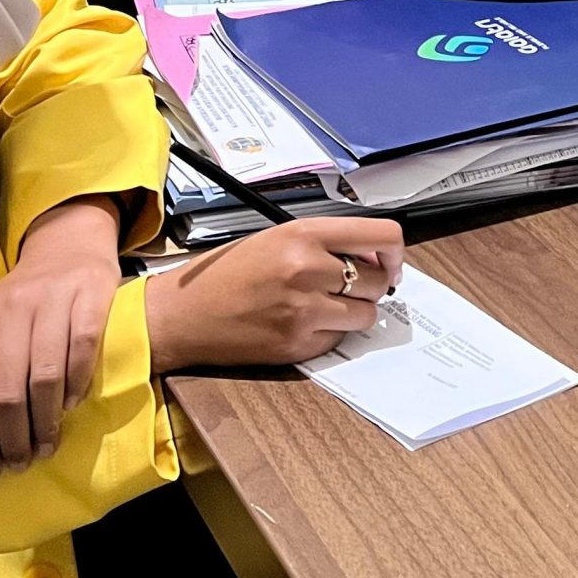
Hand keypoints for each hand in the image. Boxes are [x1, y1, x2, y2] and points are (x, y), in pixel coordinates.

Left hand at [0, 195, 121, 480]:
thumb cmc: (20, 300)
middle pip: (6, 392)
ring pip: (43, 377)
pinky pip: (82, 351)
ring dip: (46, 422)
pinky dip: (77, 385)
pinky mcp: (88, 299)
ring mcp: (50, 303)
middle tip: (22, 464)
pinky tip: (73, 406)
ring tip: (48, 446)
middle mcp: (9, 311)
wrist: (67, 250)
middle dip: (13, 438)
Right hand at [143, 219, 405, 374]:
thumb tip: (373, 257)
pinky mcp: (297, 344)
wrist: (182, 314)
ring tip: (322, 305)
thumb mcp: (275, 238)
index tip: (391, 262)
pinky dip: (329, 333)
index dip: (395, 252)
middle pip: (378, 279)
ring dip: (353, 312)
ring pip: (365, 314)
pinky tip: (301, 323)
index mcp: (302, 234)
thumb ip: (324, 242)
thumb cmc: (225, 274)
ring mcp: (303, 310)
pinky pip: (338, 339)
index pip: (381, 237)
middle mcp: (307, 269)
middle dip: (372, 284)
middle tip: (349, 286)